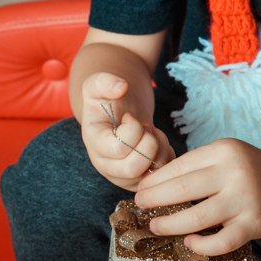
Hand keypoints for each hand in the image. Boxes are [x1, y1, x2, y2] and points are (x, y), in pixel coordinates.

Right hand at [79, 72, 174, 190]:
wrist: (120, 110)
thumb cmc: (109, 98)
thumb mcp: (98, 84)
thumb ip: (105, 81)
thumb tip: (121, 86)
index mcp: (94, 145)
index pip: (118, 149)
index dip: (133, 129)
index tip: (130, 117)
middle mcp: (106, 166)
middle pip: (134, 168)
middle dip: (148, 142)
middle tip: (145, 126)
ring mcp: (124, 176)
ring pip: (152, 172)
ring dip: (159, 146)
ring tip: (149, 132)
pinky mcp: (141, 178)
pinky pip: (163, 172)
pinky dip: (166, 154)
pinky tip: (155, 141)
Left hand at [133, 138, 260, 255]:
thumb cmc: (251, 170)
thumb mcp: (227, 155)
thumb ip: (198, 166)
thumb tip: (155, 182)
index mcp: (224, 151)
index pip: (180, 166)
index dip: (156, 180)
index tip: (141, 189)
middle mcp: (234, 173)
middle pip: (183, 189)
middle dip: (155, 199)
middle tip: (140, 205)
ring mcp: (245, 200)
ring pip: (197, 218)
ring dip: (170, 224)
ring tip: (156, 226)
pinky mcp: (254, 224)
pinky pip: (221, 242)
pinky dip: (201, 245)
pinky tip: (189, 242)